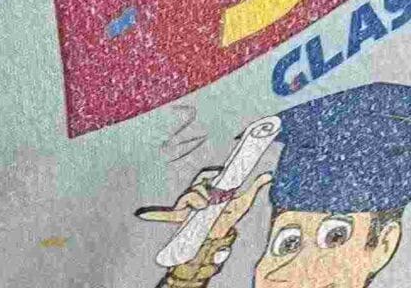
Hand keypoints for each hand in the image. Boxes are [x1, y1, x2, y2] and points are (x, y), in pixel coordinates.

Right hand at [139, 169, 268, 285]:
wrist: (216, 235)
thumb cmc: (226, 215)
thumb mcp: (242, 202)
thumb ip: (254, 187)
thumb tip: (268, 174)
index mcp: (210, 187)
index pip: (207, 177)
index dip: (211, 177)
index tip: (217, 182)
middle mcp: (197, 193)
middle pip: (197, 185)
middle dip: (205, 190)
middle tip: (213, 199)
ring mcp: (188, 204)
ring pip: (188, 196)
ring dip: (196, 200)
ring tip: (204, 206)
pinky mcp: (179, 216)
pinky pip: (164, 214)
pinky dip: (153, 215)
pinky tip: (142, 214)